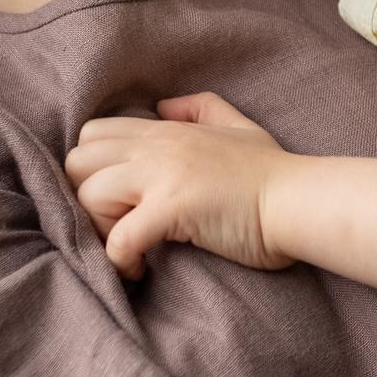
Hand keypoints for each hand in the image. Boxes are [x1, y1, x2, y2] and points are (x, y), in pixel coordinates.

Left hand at [63, 92, 294, 275]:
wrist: (299, 201)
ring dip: (100, 229)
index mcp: (166, 130)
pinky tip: (141, 269)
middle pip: (77, 162)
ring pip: (88, 196)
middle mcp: (156, 148)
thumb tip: (163, 106)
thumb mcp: (238, 126)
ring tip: (130, 247)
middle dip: (86, 197)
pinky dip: (120, 261)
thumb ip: (200, 107)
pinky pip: (118, 239)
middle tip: (116, 224)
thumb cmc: (273, 171)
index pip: (93, 134)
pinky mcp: (171, 210)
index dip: (93, 169)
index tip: (117, 198)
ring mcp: (162, 176)